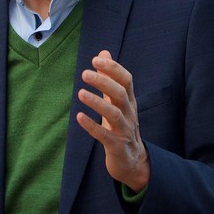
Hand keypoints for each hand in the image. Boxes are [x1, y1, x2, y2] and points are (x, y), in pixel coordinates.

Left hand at [77, 50, 149, 192]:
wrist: (132, 161)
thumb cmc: (121, 126)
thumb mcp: (116, 101)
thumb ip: (109, 78)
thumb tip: (103, 52)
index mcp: (129, 101)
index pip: (126, 80)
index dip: (113, 68)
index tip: (96, 59)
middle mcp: (129, 114)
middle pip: (121, 94)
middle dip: (104, 82)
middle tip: (85, 73)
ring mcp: (124, 130)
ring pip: (114, 114)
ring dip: (98, 102)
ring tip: (81, 93)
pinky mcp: (116, 146)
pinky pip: (105, 135)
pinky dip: (92, 126)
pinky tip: (80, 117)